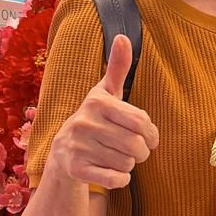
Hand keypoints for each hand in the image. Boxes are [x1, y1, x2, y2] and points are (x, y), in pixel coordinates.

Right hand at [50, 35, 158, 190]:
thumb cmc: (94, 119)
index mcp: (97, 102)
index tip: (151, 138)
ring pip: (127, 163)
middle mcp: (84, 122)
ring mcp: (77, 146)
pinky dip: (120, 179)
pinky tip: (112, 171)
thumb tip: (123, 36)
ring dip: (129, 164)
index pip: (142, 122)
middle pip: (136, 145)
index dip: (152, 134)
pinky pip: (115, 179)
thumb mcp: (105, 93)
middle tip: (136, 151)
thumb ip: (118, 67)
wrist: (62, 154)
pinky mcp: (75, 169)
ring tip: (118, 157)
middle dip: (142, 152)